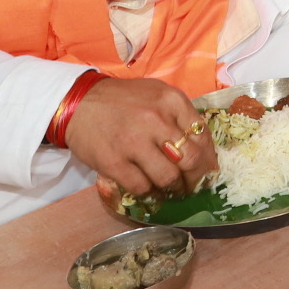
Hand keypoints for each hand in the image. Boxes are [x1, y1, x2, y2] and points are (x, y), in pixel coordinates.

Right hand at [68, 77, 215, 198]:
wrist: (80, 103)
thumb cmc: (124, 101)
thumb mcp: (158, 96)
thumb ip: (180, 117)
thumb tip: (203, 149)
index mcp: (171, 101)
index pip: (203, 136)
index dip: (209, 159)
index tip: (208, 171)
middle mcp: (156, 120)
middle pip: (191, 160)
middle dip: (196, 179)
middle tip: (193, 185)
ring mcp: (134, 142)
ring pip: (168, 178)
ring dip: (174, 189)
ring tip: (171, 189)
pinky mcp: (114, 163)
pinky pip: (142, 188)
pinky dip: (150, 193)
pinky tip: (150, 189)